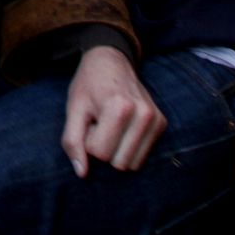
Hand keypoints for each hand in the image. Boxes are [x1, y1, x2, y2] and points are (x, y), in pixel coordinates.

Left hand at [63, 45, 166, 175]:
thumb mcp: (73, 109)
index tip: (90, 122)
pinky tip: (123, 127)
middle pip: (119, 163)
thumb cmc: (89, 85)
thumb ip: (73, 141)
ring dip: (117, 150)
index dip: (89, 142)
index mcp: (120, 108)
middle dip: (104, 149)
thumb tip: (82, 173)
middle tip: (100, 124)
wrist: (111, 60)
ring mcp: (156, 119)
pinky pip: (142, 157)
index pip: (100, 153)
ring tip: (111, 126)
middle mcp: (143, 115)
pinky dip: (129, 148)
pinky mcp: (162, 124)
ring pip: (132, 164)